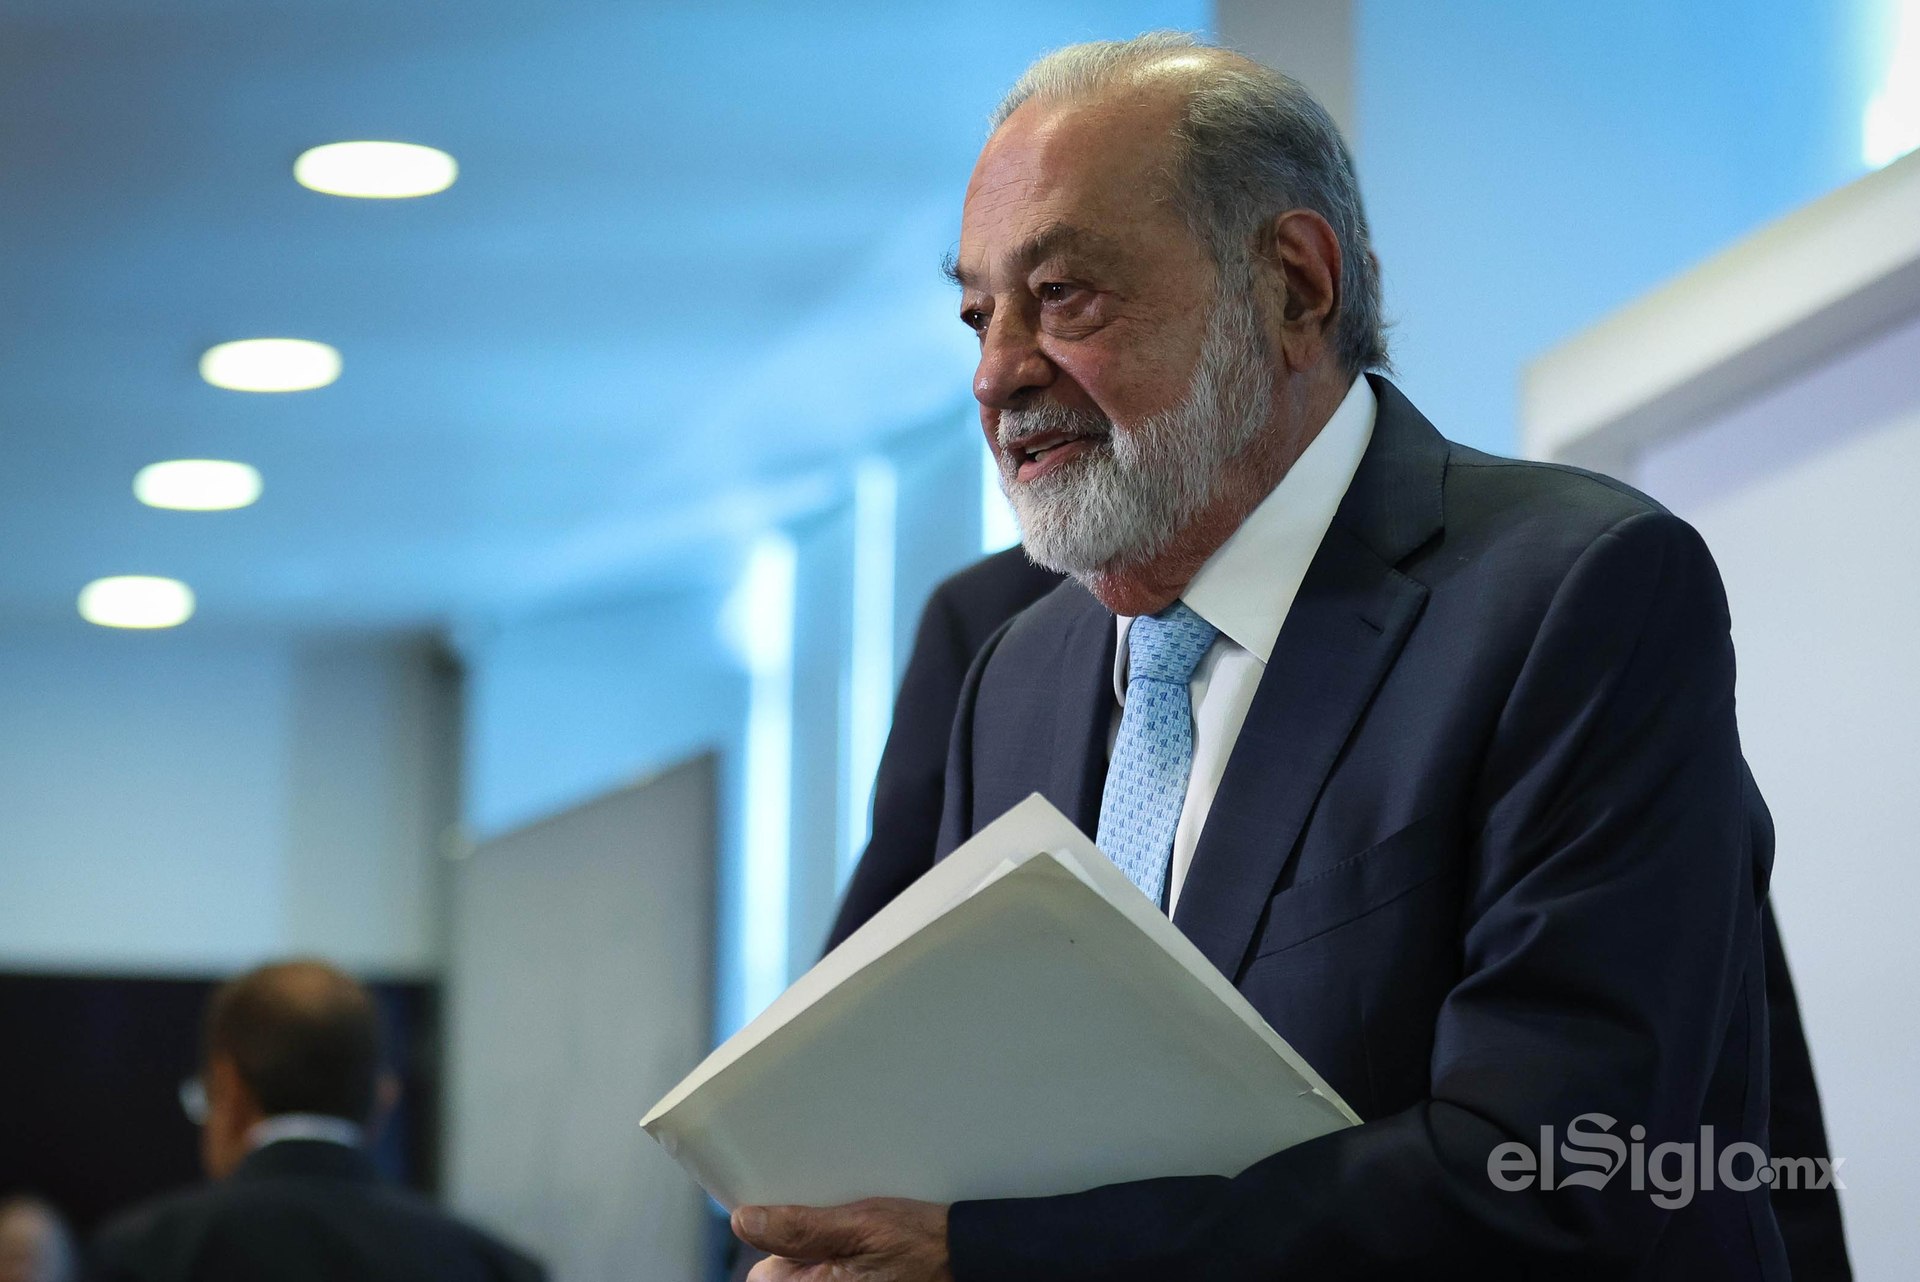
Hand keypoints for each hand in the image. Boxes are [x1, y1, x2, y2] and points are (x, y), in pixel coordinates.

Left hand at [733, 1198, 951, 1281]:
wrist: (964, 1256)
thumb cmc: (918, 1241)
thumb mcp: (858, 1223)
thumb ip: (799, 1228)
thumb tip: (745, 1221)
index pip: (761, 1275)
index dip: (777, 1243)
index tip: (802, 1221)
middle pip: (783, 1275)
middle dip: (802, 1249)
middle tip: (838, 1227)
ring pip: (808, 1273)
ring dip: (822, 1254)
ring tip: (855, 1238)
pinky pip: (829, 1275)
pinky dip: (837, 1262)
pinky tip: (863, 1251)